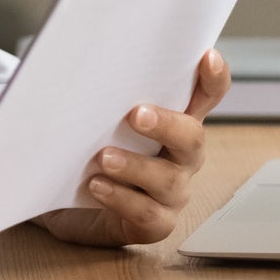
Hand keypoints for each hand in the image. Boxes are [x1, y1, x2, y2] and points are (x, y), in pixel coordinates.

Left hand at [33, 49, 230, 247]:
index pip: (205, 96)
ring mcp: (172, 192)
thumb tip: (81, 63)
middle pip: (192, 138)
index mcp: (174, 123)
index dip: (214, 79)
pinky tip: (97, 186)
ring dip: (135, 166)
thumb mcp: (98, 120)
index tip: (207, 57)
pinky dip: (120, 198)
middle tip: (137, 115)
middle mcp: (181, 157)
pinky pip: (146, 212)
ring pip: (167, 179)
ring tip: (104, 157)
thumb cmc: (88, 152)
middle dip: (167, 125)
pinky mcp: (155, 222)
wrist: (65, 203)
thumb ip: (105, 96)